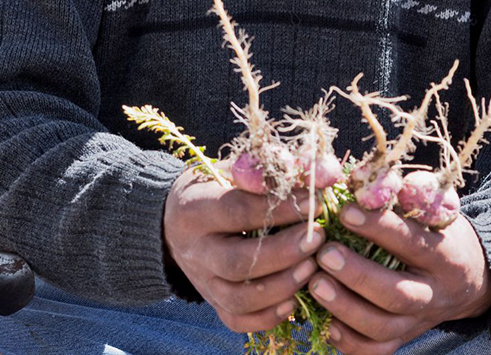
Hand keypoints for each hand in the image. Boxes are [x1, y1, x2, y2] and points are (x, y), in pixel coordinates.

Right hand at [163, 169, 324, 333]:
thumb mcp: (227, 170)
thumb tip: (307, 174)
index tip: (314, 203)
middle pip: (238, 262)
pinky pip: (238, 321)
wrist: (173, 222)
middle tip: (318, 238)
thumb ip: (262, 170)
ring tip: (312, 267)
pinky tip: (295, 299)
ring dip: (282, 285)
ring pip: (240, 298)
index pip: (238, 211)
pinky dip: (269, 316)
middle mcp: (196, 250)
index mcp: (196, 209)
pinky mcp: (213, 303)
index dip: (279, 209)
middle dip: (284, 253)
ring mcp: (203, 282)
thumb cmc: (212, 188)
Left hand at [306, 205, 490, 353]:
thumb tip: (362, 175)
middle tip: (324, 254)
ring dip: (345, 308)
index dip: (379, 228)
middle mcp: (434, 294)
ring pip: (382, 328)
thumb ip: (403, 192)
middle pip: (396, 295)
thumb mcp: (435, 209)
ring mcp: (419, 322)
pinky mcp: (404, 337)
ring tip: (315, 283)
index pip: (411, 243)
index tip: (345, 211)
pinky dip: (349, 341)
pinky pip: (376, 350)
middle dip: (357, 275)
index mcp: (445, 256)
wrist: (473, 278)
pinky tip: (326, 321)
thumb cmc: (441, 232)